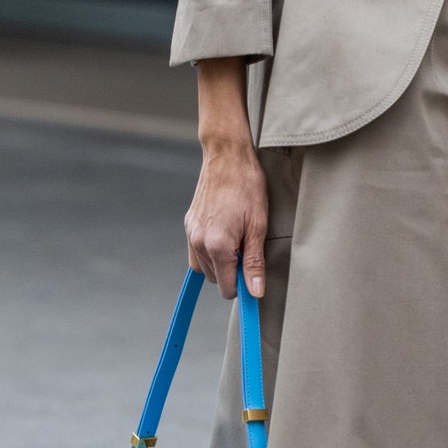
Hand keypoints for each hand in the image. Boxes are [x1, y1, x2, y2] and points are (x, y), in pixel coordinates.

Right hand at [185, 57, 267, 298]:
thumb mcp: (258, 225)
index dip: (244, 287)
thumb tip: (255, 292)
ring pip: (205, 267)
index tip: (255, 281)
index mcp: (217, 246)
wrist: (227, 156)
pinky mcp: (188, 224)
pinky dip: (210, 251)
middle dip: (233, 272)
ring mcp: (190, 233)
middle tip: (249, 246)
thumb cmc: (247, 186)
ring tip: (238, 238)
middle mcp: (198, 242)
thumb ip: (254, 262)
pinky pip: (197, 251)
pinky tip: (225, 232)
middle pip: (216, 279)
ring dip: (221, 262)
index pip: (227, 287)